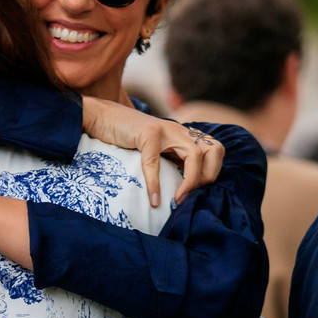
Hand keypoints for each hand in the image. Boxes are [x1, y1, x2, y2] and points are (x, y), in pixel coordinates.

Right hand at [80, 97, 224, 207]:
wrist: (102, 117)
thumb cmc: (126, 138)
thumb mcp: (155, 151)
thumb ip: (169, 162)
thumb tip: (179, 190)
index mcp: (185, 135)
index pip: (215, 151)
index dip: (211, 173)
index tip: (195, 192)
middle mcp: (180, 131)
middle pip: (214, 150)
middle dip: (209, 176)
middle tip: (191, 194)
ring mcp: (165, 130)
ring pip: (194, 155)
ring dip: (191, 181)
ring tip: (178, 198)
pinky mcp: (147, 133)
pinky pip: (155, 162)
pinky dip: (154, 184)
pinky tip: (152, 200)